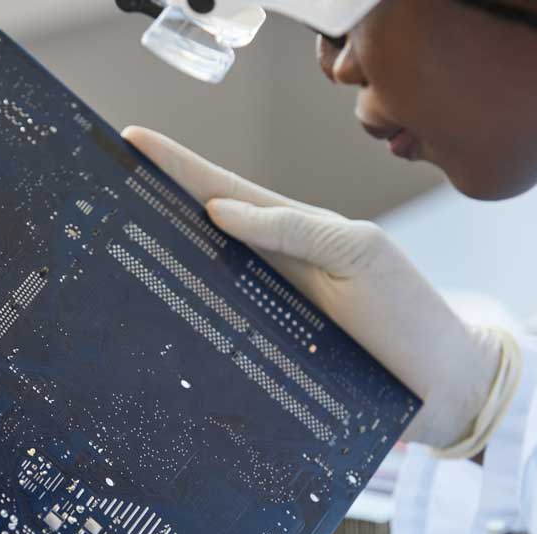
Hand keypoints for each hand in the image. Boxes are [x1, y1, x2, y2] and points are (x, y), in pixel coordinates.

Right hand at [122, 126, 518, 454]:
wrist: (438, 389)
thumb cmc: (406, 316)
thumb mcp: (359, 255)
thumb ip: (295, 228)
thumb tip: (218, 211)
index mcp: (295, 234)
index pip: (225, 191)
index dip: (178, 167)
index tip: (131, 140)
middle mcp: (272, 270)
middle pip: (200, 233)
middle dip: (151, 208)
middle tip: (98, 189)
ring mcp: (264, 313)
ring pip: (200, 282)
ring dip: (158, 265)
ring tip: (106, 244)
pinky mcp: (261, 357)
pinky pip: (211, 333)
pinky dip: (179, 321)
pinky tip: (145, 318)